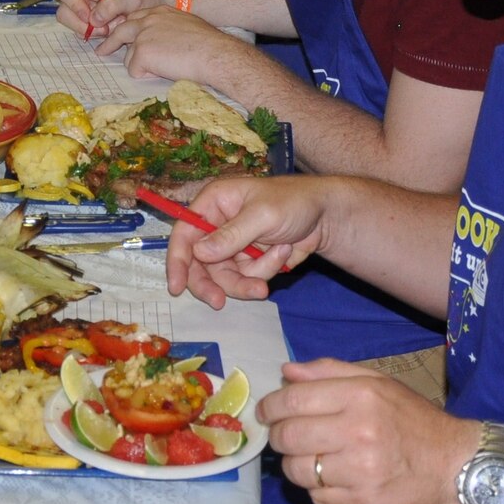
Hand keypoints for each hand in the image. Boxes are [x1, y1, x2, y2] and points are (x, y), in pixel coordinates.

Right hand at [53, 0, 168, 37]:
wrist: (156, 5)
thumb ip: (112, 5)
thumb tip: (93, 19)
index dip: (72, 4)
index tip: (88, 16)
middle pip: (64, 10)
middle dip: (80, 23)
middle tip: (102, 29)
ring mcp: (84, 6)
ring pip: (71, 22)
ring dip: (89, 30)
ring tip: (110, 28)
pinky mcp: (89, 20)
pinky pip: (82, 30)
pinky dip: (95, 34)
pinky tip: (111, 29)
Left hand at [95, 4, 242, 89]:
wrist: (215, 54)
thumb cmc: (209, 45)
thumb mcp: (187, 27)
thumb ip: (169, 30)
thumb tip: (163, 43)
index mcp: (160, 11)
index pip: (135, 18)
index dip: (128, 31)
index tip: (121, 37)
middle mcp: (148, 19)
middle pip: (121, 30)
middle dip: (110, 42)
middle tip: (101, 51)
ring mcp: (142, 34)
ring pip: (128, 55)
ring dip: (141, 65)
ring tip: (162, 68)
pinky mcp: (142, 52)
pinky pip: (135, 70)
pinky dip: (147, 75)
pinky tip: (164, 72)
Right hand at [164, 172, 323, 305]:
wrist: (327, 216)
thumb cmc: (293, 202)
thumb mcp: (262, 215)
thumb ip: (231, 235)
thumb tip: (199, 253)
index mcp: (213, 203)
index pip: (184, 233)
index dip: (177, 260)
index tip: (176, 287)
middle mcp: (217, 226)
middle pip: (199, 263)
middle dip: (213, 283)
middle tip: (220, 302)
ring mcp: (233, 246)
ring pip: (225, 277)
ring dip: (249, 278)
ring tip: (275, 265)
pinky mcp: (248, 262)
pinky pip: (246, 279)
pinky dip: (265, 271)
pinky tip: (284, 253)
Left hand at [258, 358, 471, 503]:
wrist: (456, 466)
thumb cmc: (412, 420)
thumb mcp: (377, 382)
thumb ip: (330, 372)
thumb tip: (286, 372)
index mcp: (360, 398)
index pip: (292, 402)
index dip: (270, 407)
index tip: (266, 412)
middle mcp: (359, 434)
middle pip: (288, 437)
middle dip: (278, 436)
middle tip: (286, 436)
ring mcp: (361, 473)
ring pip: (298, 471)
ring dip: (296, 465)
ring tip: (312, 457)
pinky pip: (318, 498)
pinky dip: (318, 489)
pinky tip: (335, 478)